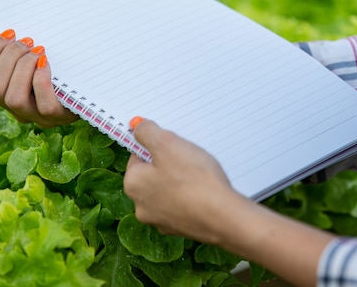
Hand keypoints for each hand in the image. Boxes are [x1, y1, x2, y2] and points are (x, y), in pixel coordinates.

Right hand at [0, 29, 77, 127]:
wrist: (90, 86)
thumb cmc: (57, 67)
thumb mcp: (29, 60)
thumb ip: (4, 58)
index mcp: (3, 92)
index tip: (8, 34)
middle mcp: (16, 108)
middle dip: (8, 57)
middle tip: (27, 42)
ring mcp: (37, 116)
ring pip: (13, 99)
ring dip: (23, 68)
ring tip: (38, 51)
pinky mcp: (58, 117)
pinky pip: (44, 105)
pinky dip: (42, 81)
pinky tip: (47, 63)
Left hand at [123, 119, 237, 243]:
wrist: (222, 216)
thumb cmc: (195, 179)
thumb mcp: (167, 143)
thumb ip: (147, 132)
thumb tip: (138, 128)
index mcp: (133, 184)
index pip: (138, 156)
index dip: (158, 147)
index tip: (174, 147)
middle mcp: (141, 206)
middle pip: (152, 174)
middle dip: (169, 164)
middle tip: (189, 160)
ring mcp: (160, 220)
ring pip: (167, 190)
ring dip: (180, 181)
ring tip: (199, 177)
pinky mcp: (179, 229)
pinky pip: (181, 206)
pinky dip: (190, 198)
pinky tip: (203, 192)